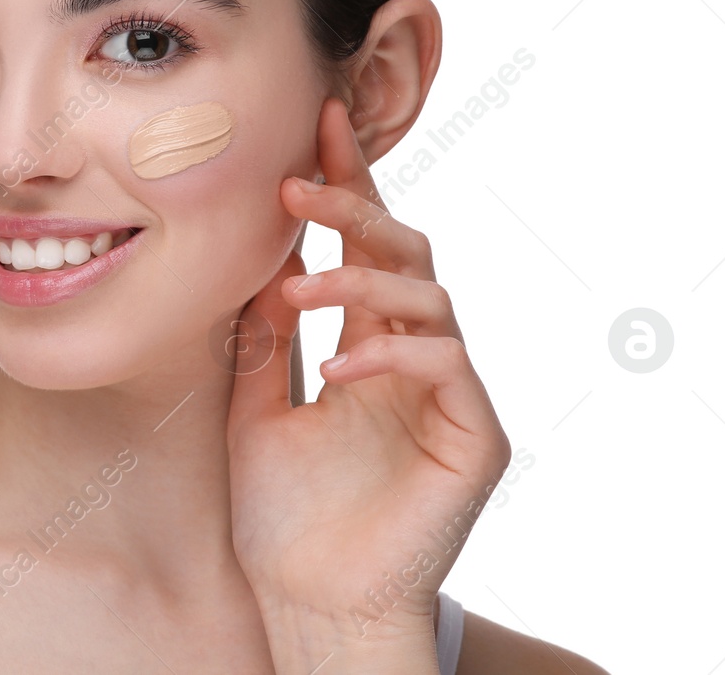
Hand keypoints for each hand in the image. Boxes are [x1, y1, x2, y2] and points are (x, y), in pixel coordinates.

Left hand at [225, 95, 511, 647]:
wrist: (311, 603)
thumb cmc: (286, 516)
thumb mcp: (254, 408)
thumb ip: (260, 338)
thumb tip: (247, 260)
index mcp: (367, 341)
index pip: (363, 245)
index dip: (347, 182)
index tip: (320, 121)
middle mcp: (413, 354)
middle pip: (403, 250)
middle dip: (354, 207)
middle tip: (297, 183)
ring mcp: (449, 391)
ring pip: (428, 295)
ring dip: (360, 280)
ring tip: (295, 292)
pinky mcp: (477, 436)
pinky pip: (445, 366)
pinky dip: (390, 356)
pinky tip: (335, 374)